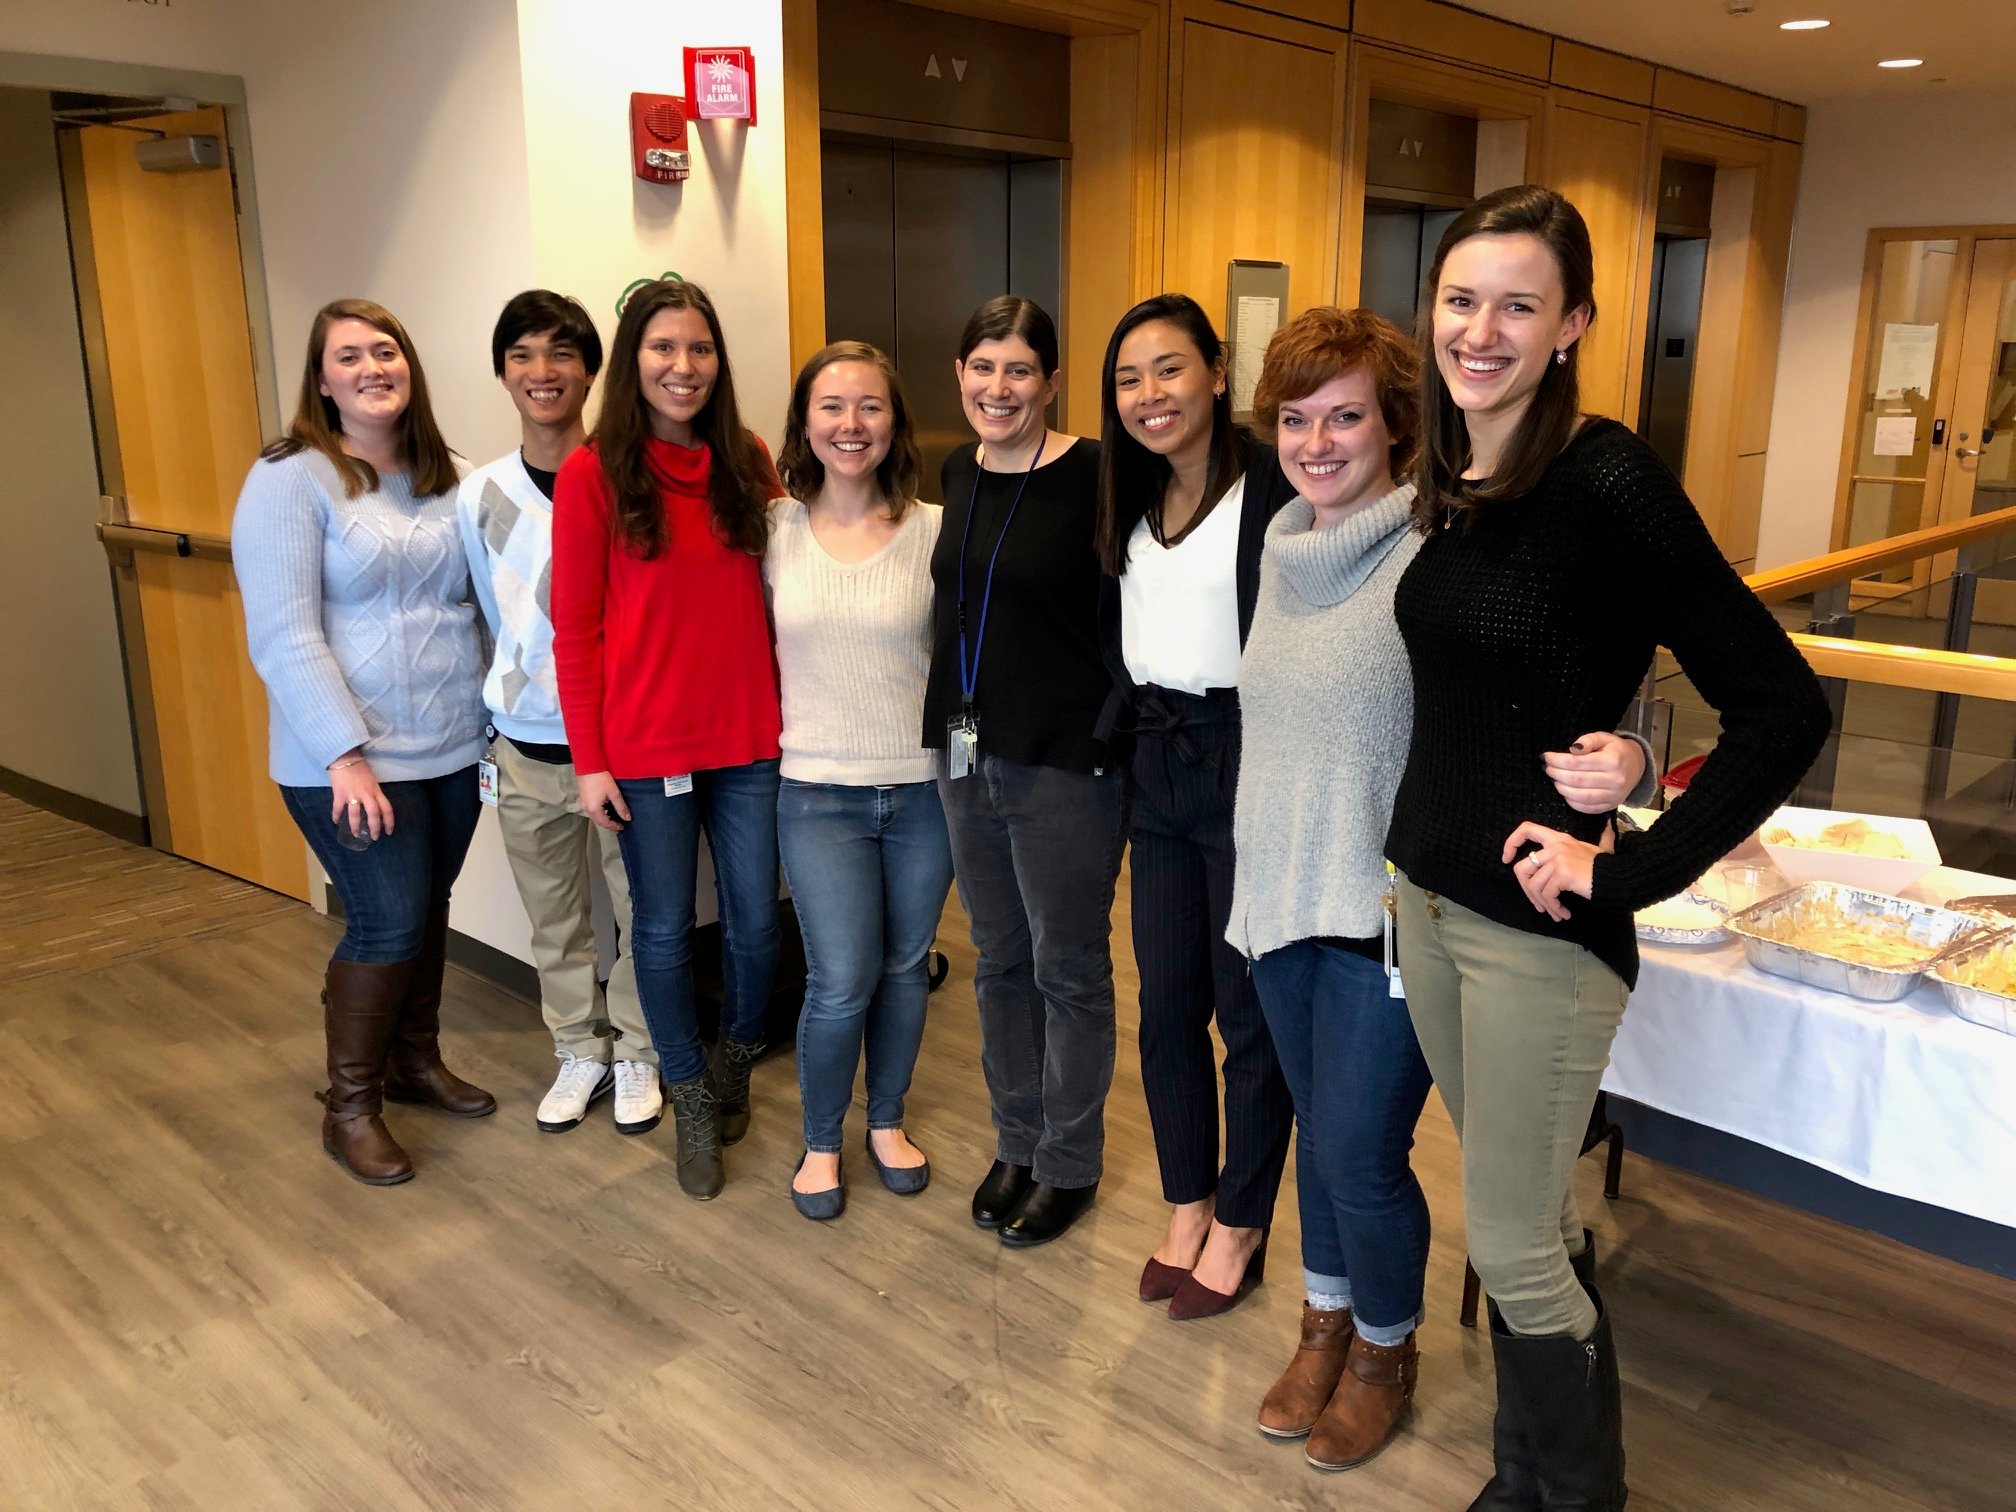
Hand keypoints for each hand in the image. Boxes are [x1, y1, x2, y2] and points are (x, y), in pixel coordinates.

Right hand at [328, 752, 393, 839]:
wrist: (345, 757)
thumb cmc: (360, 768)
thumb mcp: (372, 781)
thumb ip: (373, 794)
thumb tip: (375, 807)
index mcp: (376, 791)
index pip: (387, 808)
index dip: (389, 821)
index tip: (389, 831)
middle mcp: (366, 794)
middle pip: (374, 814)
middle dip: (375, 828)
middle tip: (374, 837)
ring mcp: (352, 794)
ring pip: (356, 814)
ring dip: (356, 826)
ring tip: (356, 834)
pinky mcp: (339, 793)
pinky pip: (338, 808)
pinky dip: (336, 815)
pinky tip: (335, 821)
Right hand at [577, 771, 629, 831]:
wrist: (588, 766)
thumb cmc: (601, 778)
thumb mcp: (614, 793)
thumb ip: (621, 807)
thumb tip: (627, 818)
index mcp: (594, 809)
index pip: (605, 823)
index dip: (614, 826)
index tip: (622, 827)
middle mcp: (587, 809)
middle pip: (598, 821)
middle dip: (608, 824)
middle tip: (618, 825)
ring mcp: (583, 803)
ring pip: (594, 816)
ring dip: (604, 819)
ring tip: (613, 818)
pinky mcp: (583, 798)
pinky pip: (591, 810)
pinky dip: (599, 813)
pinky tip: (605, 809)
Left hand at [1500, 820, 1615, 921]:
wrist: (1619, 878)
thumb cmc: (1608, 867)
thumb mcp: (1600, 849)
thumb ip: (1601, 839)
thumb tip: (1608, 827)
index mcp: (1559, 838)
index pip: (1527, 829)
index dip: (1512, 842)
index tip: (1506, 859)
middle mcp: (1556, 846)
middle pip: (1521, 868)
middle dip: (1527, 891)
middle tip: (1539, 904)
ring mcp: (1558, 859)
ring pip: (1533, 886)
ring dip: (1543, 904)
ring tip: (1555, 913)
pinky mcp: (1562, 873)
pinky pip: (1547, 895)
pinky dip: (1553, 908)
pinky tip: (1564, 913)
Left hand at [1544, 731, 1644, 814]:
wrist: (1635, 767)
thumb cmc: (1615, 750)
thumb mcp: (1604, 738)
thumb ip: (1588, 740)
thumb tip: (1572, 749)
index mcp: (1613, 760)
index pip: (1577, 762)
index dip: (1558, 760)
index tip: (1546, 757)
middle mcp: (1615, 780)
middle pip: (1577, 780)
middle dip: (1557, 774)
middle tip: (1547, 768)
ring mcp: (1613, 796)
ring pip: (1581, 796)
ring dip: (1562, 788)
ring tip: (1554, 779)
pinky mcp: (1610, 806)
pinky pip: (1587, 808)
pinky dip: (1572, 802)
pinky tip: (1565, 792)